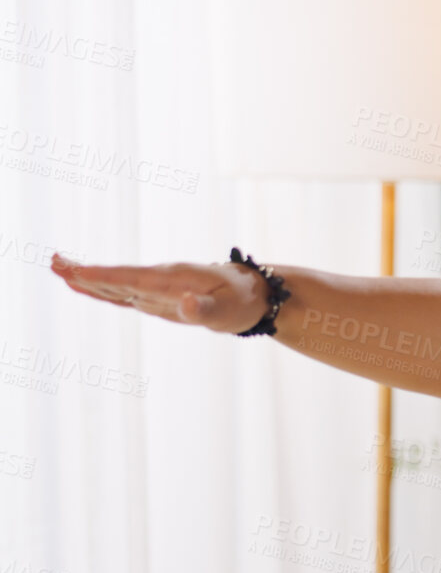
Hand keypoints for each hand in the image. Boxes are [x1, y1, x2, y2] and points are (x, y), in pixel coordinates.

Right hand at [49, 251, 267, 334]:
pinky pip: (127, 292)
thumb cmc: (243, 301)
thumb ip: (205, 309)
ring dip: (89, 278)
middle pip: (118, 277)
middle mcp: (162, 280)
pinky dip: (106, 288)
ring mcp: (159, 287)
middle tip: (52, 262)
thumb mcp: (229, 310)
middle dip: (86, 273)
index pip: (132, 279)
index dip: (104, 277)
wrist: (255, 293)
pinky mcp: (160, 296)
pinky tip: (88, 285)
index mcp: (174, 280)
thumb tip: (184, 306)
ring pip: (118, 284)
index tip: (77, 272)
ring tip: (58, 267)